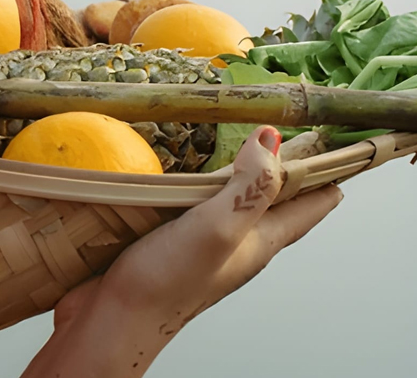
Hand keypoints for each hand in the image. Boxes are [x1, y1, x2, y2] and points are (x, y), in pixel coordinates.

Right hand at [23, 126, 343, 376]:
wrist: (113, 317)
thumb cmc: (168, 281)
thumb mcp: (219, 228)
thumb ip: (250, 186)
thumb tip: (271, 138)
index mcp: (260, 242)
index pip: (310, 206)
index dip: (325, 173)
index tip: (333, 141)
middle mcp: (237, 243)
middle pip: (272, 201)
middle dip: (283, 168)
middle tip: (284, 130)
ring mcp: (203, 244)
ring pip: (229, 203)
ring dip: (235, 174)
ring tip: (236, 142)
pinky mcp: (169, 242)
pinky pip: (191, 207)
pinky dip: (194, 185)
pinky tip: (178, 173)